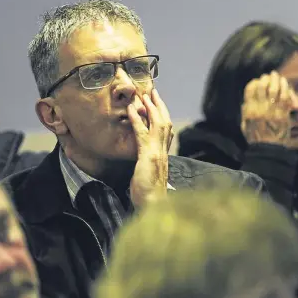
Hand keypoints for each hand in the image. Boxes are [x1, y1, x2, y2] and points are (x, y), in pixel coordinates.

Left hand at [128, 89, 173, 208]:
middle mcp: (163, 152)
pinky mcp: (149, 157)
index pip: (165, 131)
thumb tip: (145, 163)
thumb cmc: (148, 195)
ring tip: (144, 94)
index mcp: (163, 155)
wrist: (153, 207)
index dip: (162, 116)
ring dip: (151, 107)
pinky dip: (137, 120)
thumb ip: (147, 166)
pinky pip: (142, 134)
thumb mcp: (147, 176)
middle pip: (165, 122)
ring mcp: (157, 153)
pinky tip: (132, 109)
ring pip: (158, 124)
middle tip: (153, 91)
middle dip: (160, 105)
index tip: (157, 104)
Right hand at [241, 71, 294, 147]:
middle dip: (266, 79)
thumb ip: (245, 113)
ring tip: (277, 76)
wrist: (268, 148)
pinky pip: (284, 96)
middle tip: (269, 75)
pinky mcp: (283, 113)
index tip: (258, 80)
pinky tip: (285, 83)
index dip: (254, 82)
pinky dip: (285, 87)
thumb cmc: (256, 139)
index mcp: (249, 110)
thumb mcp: (245, 125)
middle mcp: (260, 108)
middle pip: (262, 87)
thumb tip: (245, 103)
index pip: (250, 90)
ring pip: (274, 89)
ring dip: (276, 80)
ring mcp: (272, 110)